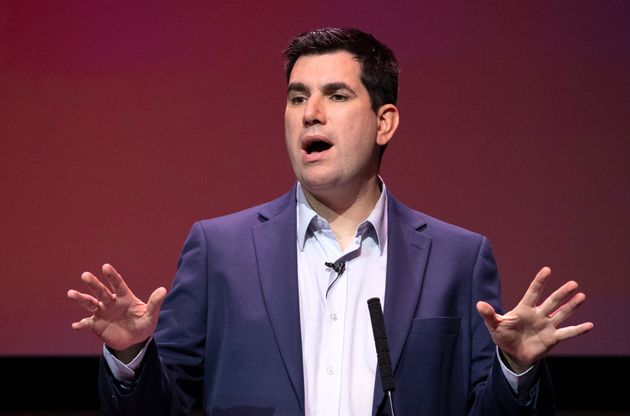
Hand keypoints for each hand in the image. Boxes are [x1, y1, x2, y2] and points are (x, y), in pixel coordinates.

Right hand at [67, 263, 166, 352]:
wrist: (134, 340)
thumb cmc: (143, 324)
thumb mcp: (150, 315)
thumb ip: (154, 303)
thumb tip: (163, 290)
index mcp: (124, 297)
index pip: (118, 284)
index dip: (112, 276)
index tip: (105, 266)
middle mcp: (111, 302)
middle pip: (101, 291)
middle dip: (93, 284)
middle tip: (85, 275)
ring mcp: (102, 313)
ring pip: (89, 303)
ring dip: (81, 299)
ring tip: (71, 293)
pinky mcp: (96, 325)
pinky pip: (87, 323)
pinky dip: (81, 324)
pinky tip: (75, 325)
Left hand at [476, 266, 592, 371]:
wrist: (512, 353)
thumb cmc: (503, 336)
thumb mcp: (494, 326)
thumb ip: (488, 315)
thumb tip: (479, 304)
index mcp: (523, 309)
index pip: (533, 292)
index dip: (539, 282)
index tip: (547, 270)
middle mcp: (538, 315)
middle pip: (551, 301)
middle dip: (561, 293)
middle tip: (573, 283)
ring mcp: (547, 325)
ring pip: (561, 313)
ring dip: (571, 306)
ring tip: (582, 296)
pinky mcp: (552, 338)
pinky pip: (567, 333)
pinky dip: (578, 330)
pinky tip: (590, 325)